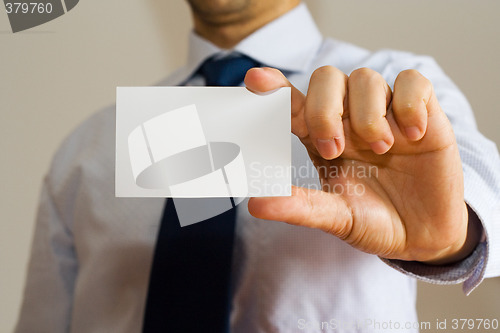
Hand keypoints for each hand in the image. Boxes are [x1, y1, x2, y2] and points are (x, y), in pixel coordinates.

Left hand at [245, 66, 480, 263]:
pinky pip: (412, 82)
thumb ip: (299, 207)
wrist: (422, 235)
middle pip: (326, 78)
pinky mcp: (423, 112)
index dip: (274, 86)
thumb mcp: (336, 217)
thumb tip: (255, 204)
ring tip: (382, 149)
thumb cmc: (373, 221)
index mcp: (321, 137)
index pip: (293, 102)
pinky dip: (409, 104)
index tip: (254, 81)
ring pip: (365, 77)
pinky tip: (413, 135)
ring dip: (368, 114)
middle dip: (324, 110)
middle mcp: (349, 118)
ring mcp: (385, 112)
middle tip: (334, 149)